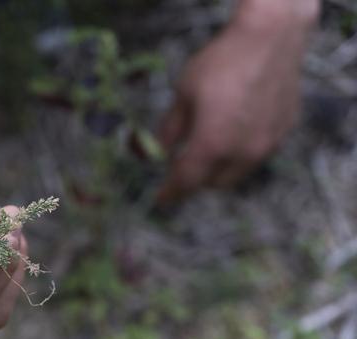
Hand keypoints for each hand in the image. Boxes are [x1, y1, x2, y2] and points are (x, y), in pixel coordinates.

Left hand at [157, 2, 316, 204]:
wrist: (270, 38)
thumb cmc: (220, 63)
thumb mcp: (183, 95)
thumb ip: (169, 130)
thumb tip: (156, 153)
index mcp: (212, 145)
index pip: (186, 181)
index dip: (171, 193)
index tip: (160, 199)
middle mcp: (243, 152)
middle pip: (214, 183)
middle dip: (195, 180)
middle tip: (182, 166)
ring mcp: (267, 145)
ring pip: (238, 173)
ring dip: (219, 170)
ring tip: (208, 148)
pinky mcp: (283, 133)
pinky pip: (257, 154)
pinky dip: (240, 153)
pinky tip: (234, 131)